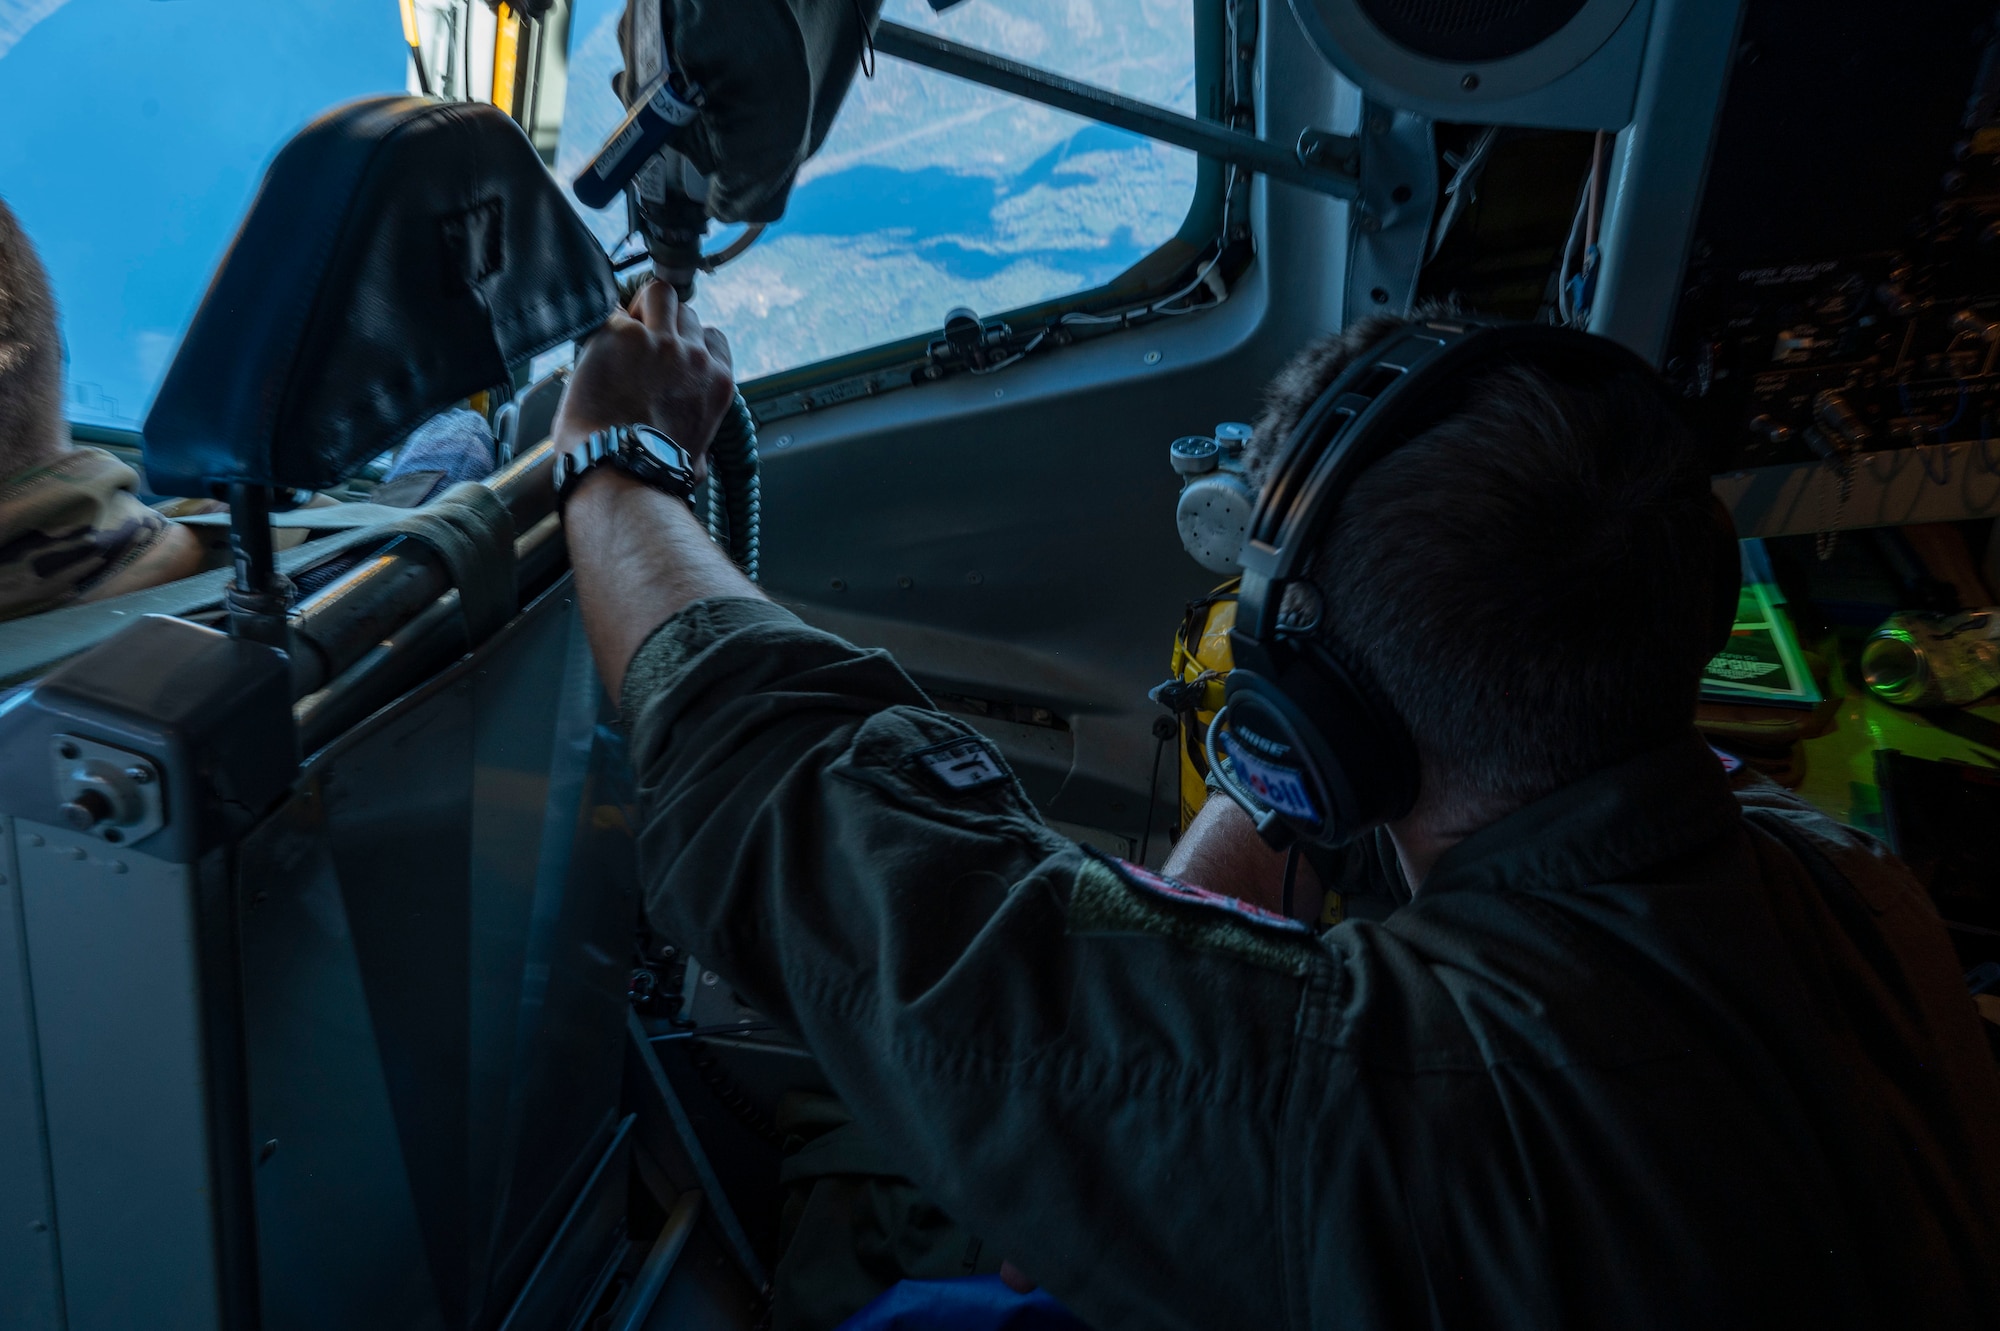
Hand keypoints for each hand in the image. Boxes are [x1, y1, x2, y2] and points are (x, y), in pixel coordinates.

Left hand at [554, 280, 733, 479]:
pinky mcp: (623, 334)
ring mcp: (660, 342)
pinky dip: (602, 324)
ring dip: (640, 306)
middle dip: (663, 321)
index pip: (712, 338)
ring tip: (620, 330)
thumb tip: (698, 459)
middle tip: (638, 342)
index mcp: (717, 383)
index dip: (689, 340)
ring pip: (658, 294)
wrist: (620, 468)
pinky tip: (592, 344)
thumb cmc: (654, 472)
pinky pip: (612, 311)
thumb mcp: (696, 459)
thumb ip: (699, 443)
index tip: (670, 349)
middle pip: (686, 313)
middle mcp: (694, 357)